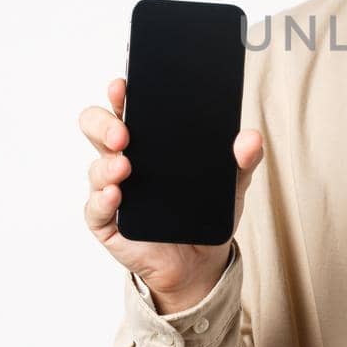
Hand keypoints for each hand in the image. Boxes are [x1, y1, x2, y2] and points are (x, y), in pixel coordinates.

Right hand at [81, 76, 264, 308]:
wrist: (201, 261)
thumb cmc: (206, 212)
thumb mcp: (232, 182)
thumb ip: (243, 159)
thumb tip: (251, 137)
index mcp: (149, 140)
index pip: (126, 107)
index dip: (120, 93)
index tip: (124, 85)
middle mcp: (123, 158)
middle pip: (97, 129)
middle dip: (104, 123)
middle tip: (124, 131)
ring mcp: (113, 190)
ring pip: (96, 168)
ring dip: (106, 164)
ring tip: (125, 166)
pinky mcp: (109, 222)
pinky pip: (95, 208)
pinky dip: (102, 199)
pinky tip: (117, 194)